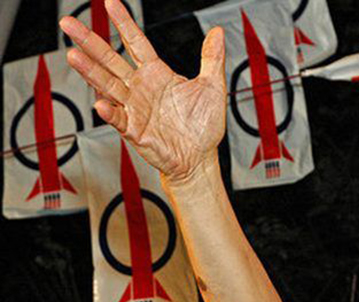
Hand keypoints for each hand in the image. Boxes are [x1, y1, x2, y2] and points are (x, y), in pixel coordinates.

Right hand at [59, 0, 226, 181]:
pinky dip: (109, 112)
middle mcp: (140, 88)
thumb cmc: (203, 125)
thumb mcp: (212, 87)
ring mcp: (134, 108)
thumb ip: (212, 59)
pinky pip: (119, 119)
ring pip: (107, 85)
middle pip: (110, 60)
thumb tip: (218, 33)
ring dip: (90, 72)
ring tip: (73, 56)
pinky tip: (100, 103)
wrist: (200, 157)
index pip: (136, 42)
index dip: (124, 23)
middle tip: (68, 23)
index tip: (110, 3)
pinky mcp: (134, 131)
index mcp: (157, 74)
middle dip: (89, 41)